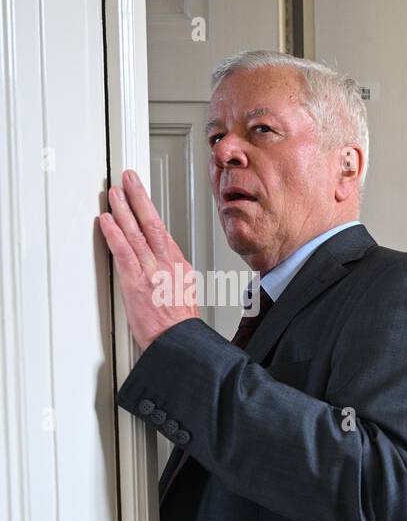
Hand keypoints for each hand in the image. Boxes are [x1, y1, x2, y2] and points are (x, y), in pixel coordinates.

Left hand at [96, 168, 200, 350]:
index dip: (150, 210)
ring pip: (136, 232)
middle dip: (139, 197)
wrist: (179, 342)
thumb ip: (172, 274)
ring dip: (123, 209)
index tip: (142, 196)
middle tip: (129, 179)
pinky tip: (106, 220)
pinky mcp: (136, 282)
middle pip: (152, 222)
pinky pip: (123, 251)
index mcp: (180, 266)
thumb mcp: (186, 294)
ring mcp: (151, 271)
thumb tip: (163, 265)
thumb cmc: (181, 325)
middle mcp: (167, 264)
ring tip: (114, 192)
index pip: (163, 231)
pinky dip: (114, 233)